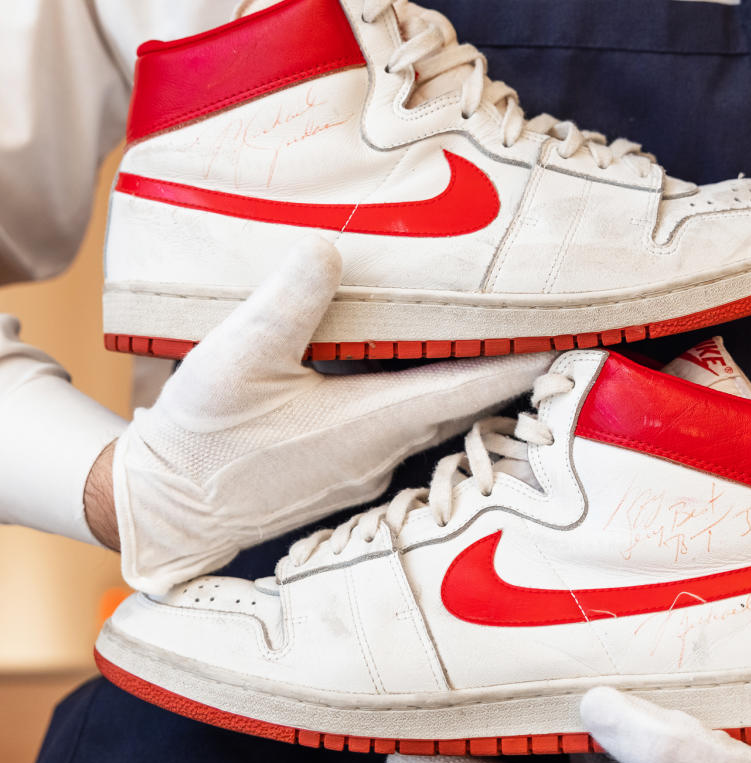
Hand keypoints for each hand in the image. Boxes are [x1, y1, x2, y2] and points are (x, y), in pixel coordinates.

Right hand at [105, 236, 549, 591]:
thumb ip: (286, 304)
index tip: (574, 333)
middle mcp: (383, 450)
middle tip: (542, 319)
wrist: (165, 512)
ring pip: (436, 413)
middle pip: (466, 402)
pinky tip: (408, 360)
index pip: (471, 387)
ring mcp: (365, 464)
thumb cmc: (200, 444)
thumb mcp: (234, 361)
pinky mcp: (343, 465)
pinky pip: (402, 420)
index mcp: (371, 424)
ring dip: (466, 377)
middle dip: (507, 363)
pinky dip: (422, 389)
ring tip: (488, 329)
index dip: (525, 359)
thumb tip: (329, 251)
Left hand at [390, 689, 750, 762]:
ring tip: (464, 672)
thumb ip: (658, 743)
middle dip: (467, 742)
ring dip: (511, 715)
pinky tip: (548, 667)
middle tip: (415, 698)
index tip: (396, 749)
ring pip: (549, 748)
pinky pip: (588, 730)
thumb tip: (588, 701)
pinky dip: (561, 701)